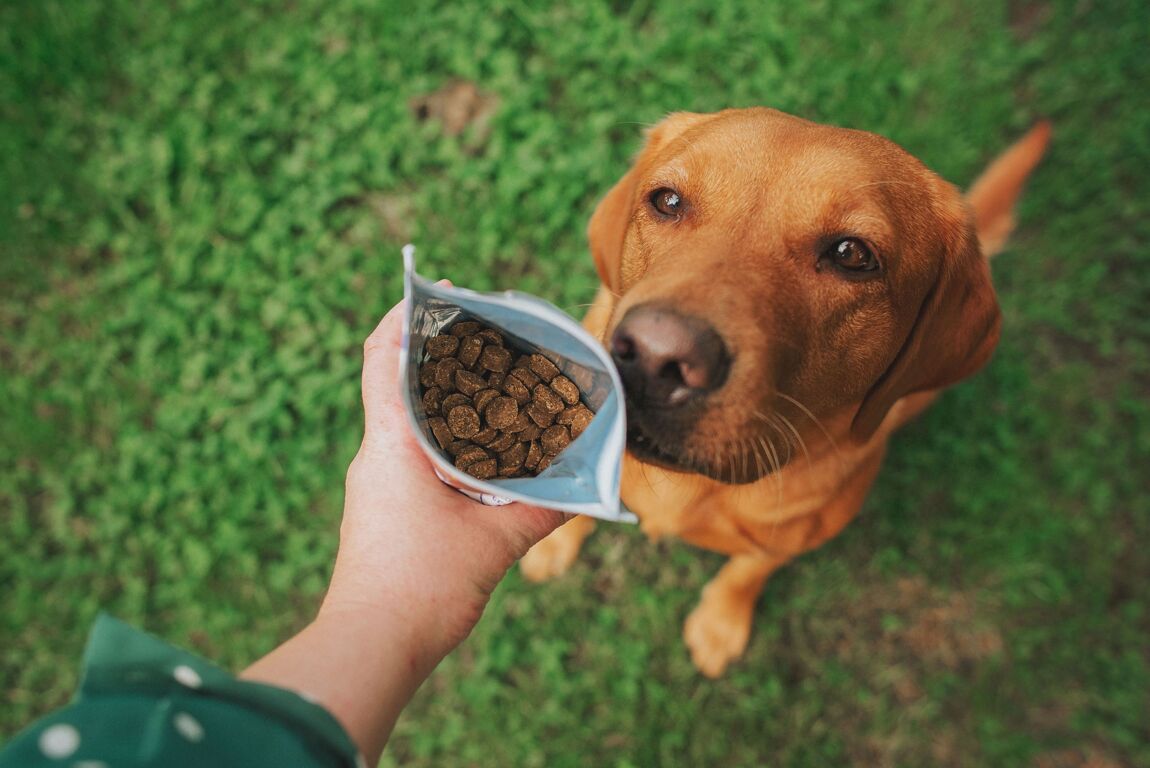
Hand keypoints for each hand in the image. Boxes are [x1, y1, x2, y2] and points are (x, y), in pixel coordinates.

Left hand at [323, 294, 565, 658]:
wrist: (372, 646)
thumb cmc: (421, 590)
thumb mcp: (494, 544)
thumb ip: (544, 509)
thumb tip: (589, 490)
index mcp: (392, 444)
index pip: (382, 355)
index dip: (407, 314)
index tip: (443, 291)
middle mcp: (377, 454)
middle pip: (399, 379)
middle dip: (440, 351)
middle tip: (488, 337)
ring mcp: (376, 482)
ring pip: (408, 418)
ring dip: (444, 396)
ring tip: (494, 387)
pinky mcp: (384, 508)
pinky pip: (414, 452)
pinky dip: (446, 436)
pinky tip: (481, 447)